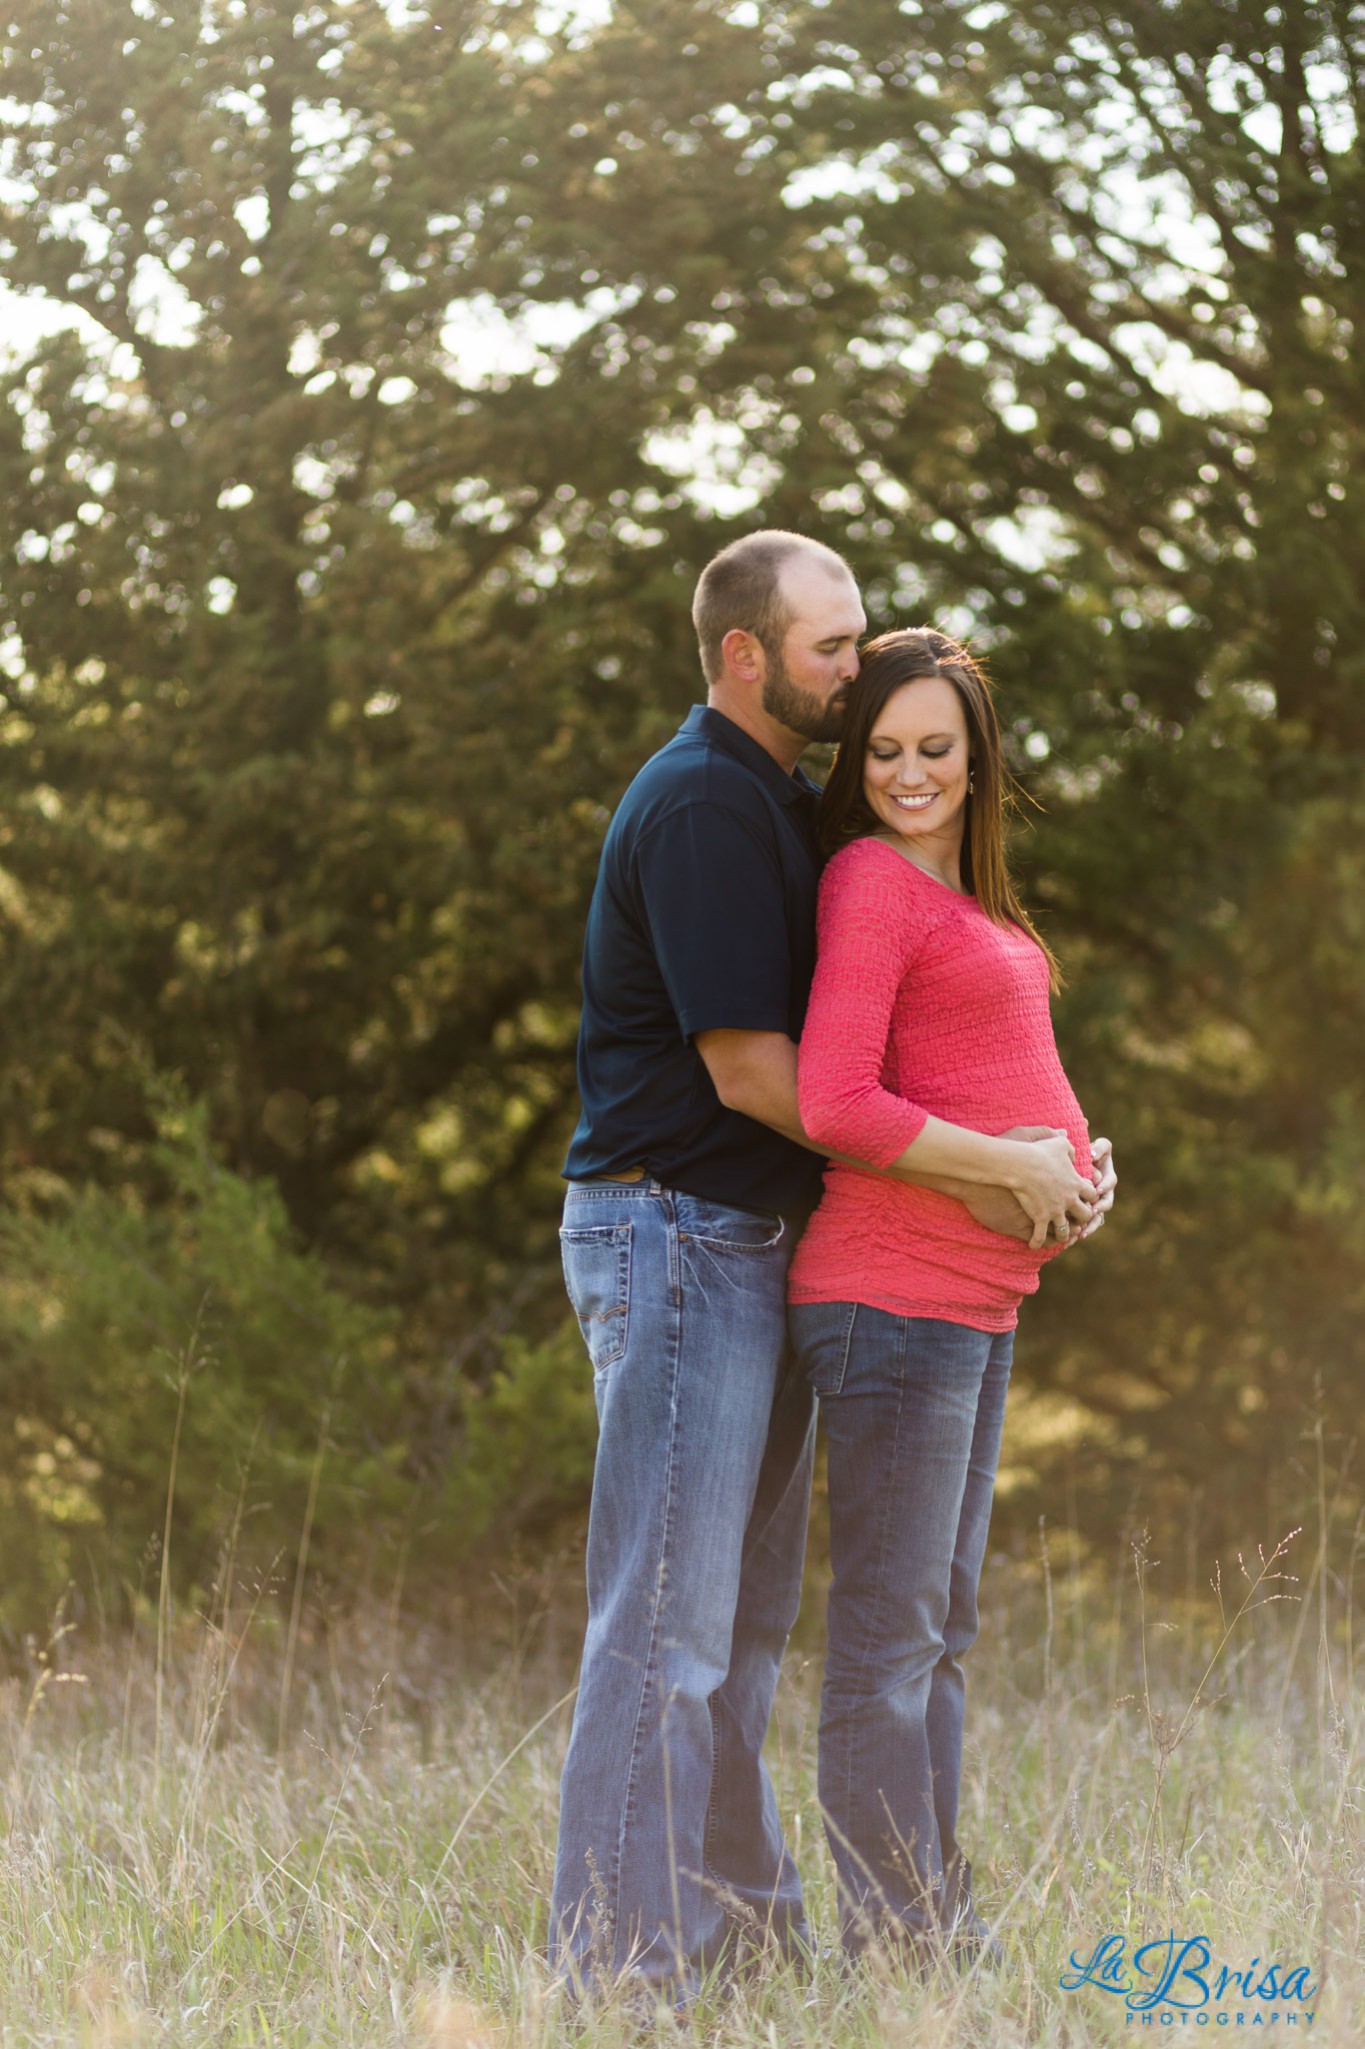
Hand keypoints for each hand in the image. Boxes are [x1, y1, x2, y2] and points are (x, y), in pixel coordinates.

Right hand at [955, 1127, 1086, 1243]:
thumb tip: (1073, 1146)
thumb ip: (1068, 1145)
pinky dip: (1038, 1242)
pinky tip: (1034, 1245)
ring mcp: (1055, 1211)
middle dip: (1081, 1218)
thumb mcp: (1057, 1143)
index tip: (1083, 1197)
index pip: (1092, 1194)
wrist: (1018, 1165)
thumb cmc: (1037, 1151)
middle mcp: (1069, 1199)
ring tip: (1060, 1237)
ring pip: (1066, 1231)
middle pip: (1085, 1215)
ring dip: (1064, 1235)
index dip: (1089, 1196)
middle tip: (1075, 1219)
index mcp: (1076, 1182)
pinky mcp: (1039, 1218)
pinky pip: (1042, 1236)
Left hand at [1073, 1136, 1114, 1241]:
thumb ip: (1099, 1148)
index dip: (1105, 1185)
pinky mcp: (1084, 1213)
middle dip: (1099, 1209)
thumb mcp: (1096, 1146)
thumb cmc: (1085, 1152)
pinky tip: (1071, 1240)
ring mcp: (1095, 1204)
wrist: (1069, 1163)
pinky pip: (1084, 1225)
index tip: (1098, 1189)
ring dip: (1090, 1226)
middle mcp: (1103, 1192)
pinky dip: (1078, 1232)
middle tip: (1092, 1212)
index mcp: (1107, 1176)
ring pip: (1096, 1218)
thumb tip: (1093, 1155)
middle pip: (1105, 1204)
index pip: (1110, 1182)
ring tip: (1082, 1233)